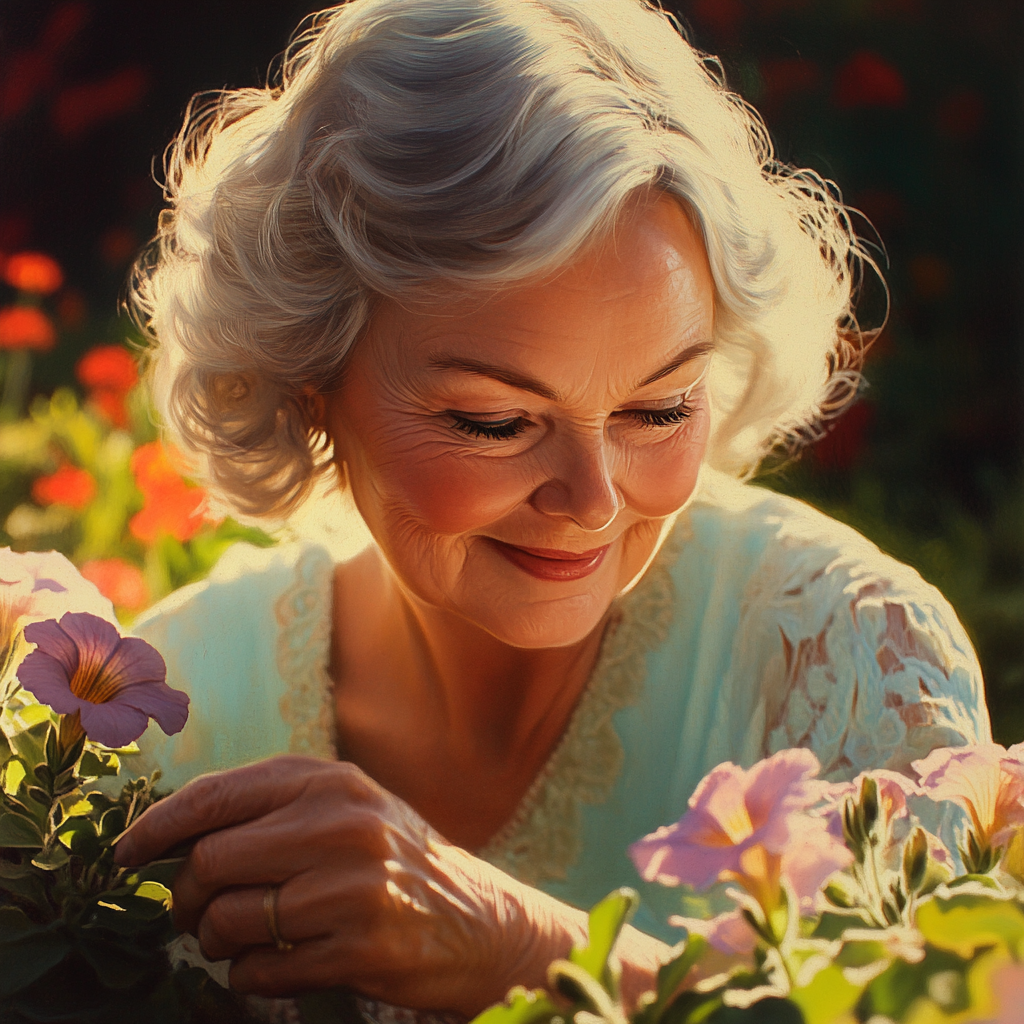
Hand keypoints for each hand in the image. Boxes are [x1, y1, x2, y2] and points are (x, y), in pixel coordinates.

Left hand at [113, 755, 583, 1012]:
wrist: (479, 920)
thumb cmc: (392, 860)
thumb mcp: (345, 809)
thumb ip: (271, 808)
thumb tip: (168, 833)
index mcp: (330, 781)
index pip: (216, 796)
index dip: (155, 828)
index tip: (124, 856)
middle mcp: (341, 823)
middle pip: (209, 862)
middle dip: (184, 898)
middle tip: (194, 913)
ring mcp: (352, 886)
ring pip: (227, 920)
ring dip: (217, 942)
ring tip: (245, 939)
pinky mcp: (360, 946)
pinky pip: (260, 970)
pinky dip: (252, 975)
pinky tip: (283, 963)